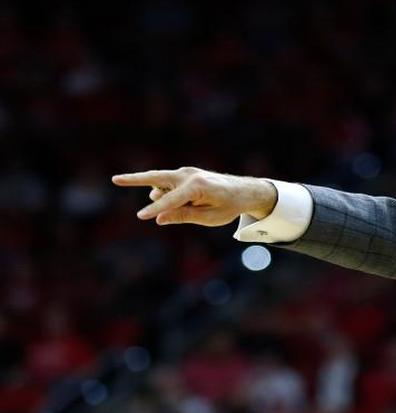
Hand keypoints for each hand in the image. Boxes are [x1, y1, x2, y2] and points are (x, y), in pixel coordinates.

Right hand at [111, 167, 277, 226]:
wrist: (243, 191)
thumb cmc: (228, 206)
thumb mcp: (210, 217)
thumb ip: (184, 217)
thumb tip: (159, 218)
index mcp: (197, 186)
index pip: (171, 201)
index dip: (156, 210)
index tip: (141, 216)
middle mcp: (188, 175)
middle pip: (155, 178)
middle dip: (134, 179)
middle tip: (114, 179)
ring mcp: (185, 172)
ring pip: (163, 188)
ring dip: (169, 201)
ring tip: (198, 205)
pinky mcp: (184, 174)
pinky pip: (169, 188)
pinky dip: (173, 197)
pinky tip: (192, 202)